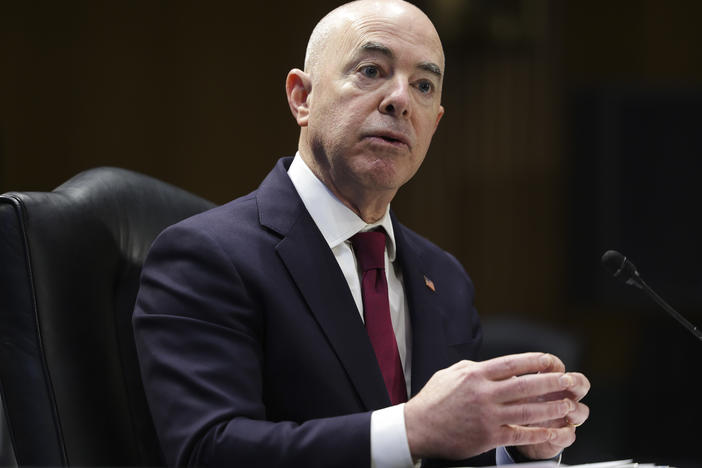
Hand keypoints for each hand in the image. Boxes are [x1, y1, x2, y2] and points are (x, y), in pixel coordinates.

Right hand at [403, 352, 589, 460]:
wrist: (417, 428)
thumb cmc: (433, 401)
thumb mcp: (450, 374)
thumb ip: (474, 368)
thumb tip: (493, 366)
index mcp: (475, 374)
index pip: (512, 364)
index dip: (535, 361)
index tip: (552, 360)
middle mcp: (483, 393)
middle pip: (526, 385)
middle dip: (552, 382)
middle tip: (570, 380)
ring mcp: (487, 415)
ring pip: (528, 410)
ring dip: (552, 407)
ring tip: (568, 405)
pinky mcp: (488, 436)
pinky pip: (520, 434)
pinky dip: (540, 433)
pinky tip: (553, 431)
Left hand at [511, 359, 589, 459]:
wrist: (513, 432)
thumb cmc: (512, 404)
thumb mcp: (509, 391)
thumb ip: (509, 381)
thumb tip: (503, 373)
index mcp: (548, 381)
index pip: (559, 367)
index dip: (555, 364)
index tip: (545, 363)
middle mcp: (562, 396)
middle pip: (580, 384)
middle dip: (576, 382)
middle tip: (566, 381)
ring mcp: (565, 416)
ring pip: (581, 411)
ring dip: (574, 408)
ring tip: (565, 407)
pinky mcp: (561, 436)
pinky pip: (569, 435)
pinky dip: (562, 434)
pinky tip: (551, 433)